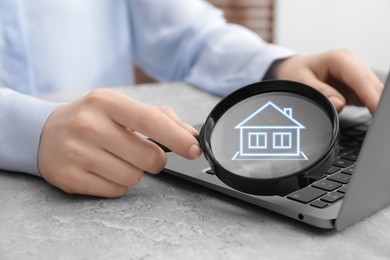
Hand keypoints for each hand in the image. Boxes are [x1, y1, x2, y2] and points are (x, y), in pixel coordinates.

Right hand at [38, 89, 200, 197]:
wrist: (44, 134)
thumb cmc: (92, 119)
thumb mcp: (120, 107)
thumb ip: (159, 117)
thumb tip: (190, 135)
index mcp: (106, 102)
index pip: (151, 121)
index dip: (178, 138)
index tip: (194, 149)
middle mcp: (89, 125)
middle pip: (148, 157)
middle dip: (155, 160)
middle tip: (142, 152)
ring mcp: (77, 153)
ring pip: (133, 177)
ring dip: (134, 171)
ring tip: (116, 158)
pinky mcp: (70, 178)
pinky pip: (116, 191)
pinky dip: (117, 184)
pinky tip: (103, 169)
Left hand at [270, 50, 382, 112]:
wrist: (294, 68)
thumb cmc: (296, 72)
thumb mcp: (300, 82)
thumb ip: (319, 92)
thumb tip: (339, 104)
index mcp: (339, 59)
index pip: (360, 79)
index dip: (371, 96)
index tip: (376, 110)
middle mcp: (352, 64)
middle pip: (372, 85)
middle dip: (377, 102)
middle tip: (378, 123)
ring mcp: (357, 74)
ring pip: (374, 91)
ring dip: (376, 104)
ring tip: (376, 123)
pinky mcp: (358, 85)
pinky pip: (370, 96)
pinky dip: (372, 106)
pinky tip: (372, 116)